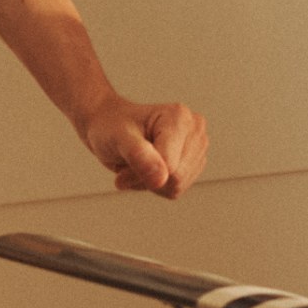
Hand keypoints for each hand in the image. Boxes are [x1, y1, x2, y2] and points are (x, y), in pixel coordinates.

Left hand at [82, 95, 208, 197]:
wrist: (110, 126)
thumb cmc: (112, 127)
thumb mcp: (119, 138)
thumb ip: (138, 155)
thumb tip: (160, 178)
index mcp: (180, 117)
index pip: (171, 165)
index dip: (143, 170)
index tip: (125, 157)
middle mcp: (195, 130)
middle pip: (177, 178)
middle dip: (147, 176)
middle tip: (128, 161)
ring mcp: (197, 148)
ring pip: (177, 186)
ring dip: (149, 182)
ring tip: (138, 162)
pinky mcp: (193, 164)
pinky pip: (175, 190)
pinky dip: (155, 185)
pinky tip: (147, 167)